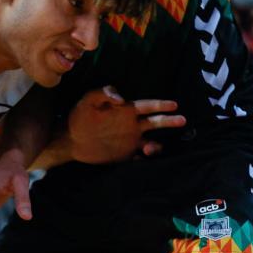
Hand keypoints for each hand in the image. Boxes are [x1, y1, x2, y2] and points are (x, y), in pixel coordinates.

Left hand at [67, 86, 185, 163]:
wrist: (70, 141)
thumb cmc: (79, 117)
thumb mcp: (88, 101)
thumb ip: (104, 93)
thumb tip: (123, 99)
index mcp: (126, 111)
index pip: (147, 106)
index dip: (161, 105)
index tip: (174, 105)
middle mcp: (131, 125)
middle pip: (155, 122)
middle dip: (169, 121)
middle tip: (182, 120)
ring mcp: (129, 141)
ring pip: (151, 142)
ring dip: (155, 145)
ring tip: (148, 149)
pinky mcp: (124, 155)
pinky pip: (139, 158)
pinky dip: (144, 159)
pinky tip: (141, 159)